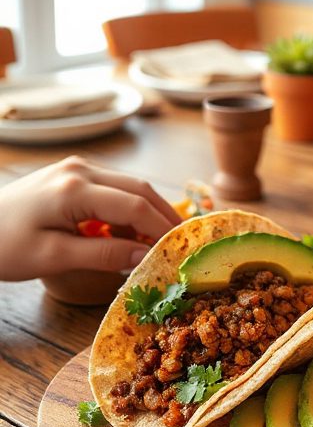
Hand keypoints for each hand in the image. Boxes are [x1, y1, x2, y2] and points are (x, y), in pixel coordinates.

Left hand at [0, 156, 179, 280]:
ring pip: (128, 187)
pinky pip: (111, 190)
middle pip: (138, 189)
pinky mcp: (71, 176)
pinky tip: (128, 236)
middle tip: (181, 245)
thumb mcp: (55, 257)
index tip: (180, 250)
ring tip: (157, 245)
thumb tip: (145, 257)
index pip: (135, 205)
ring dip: (146, 214)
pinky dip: (126, 211)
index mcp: (75, 188)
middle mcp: (80, 169)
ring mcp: (75, 169)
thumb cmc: (5, 247)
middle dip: (163, 217)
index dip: (161, 228)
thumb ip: (104, 254)